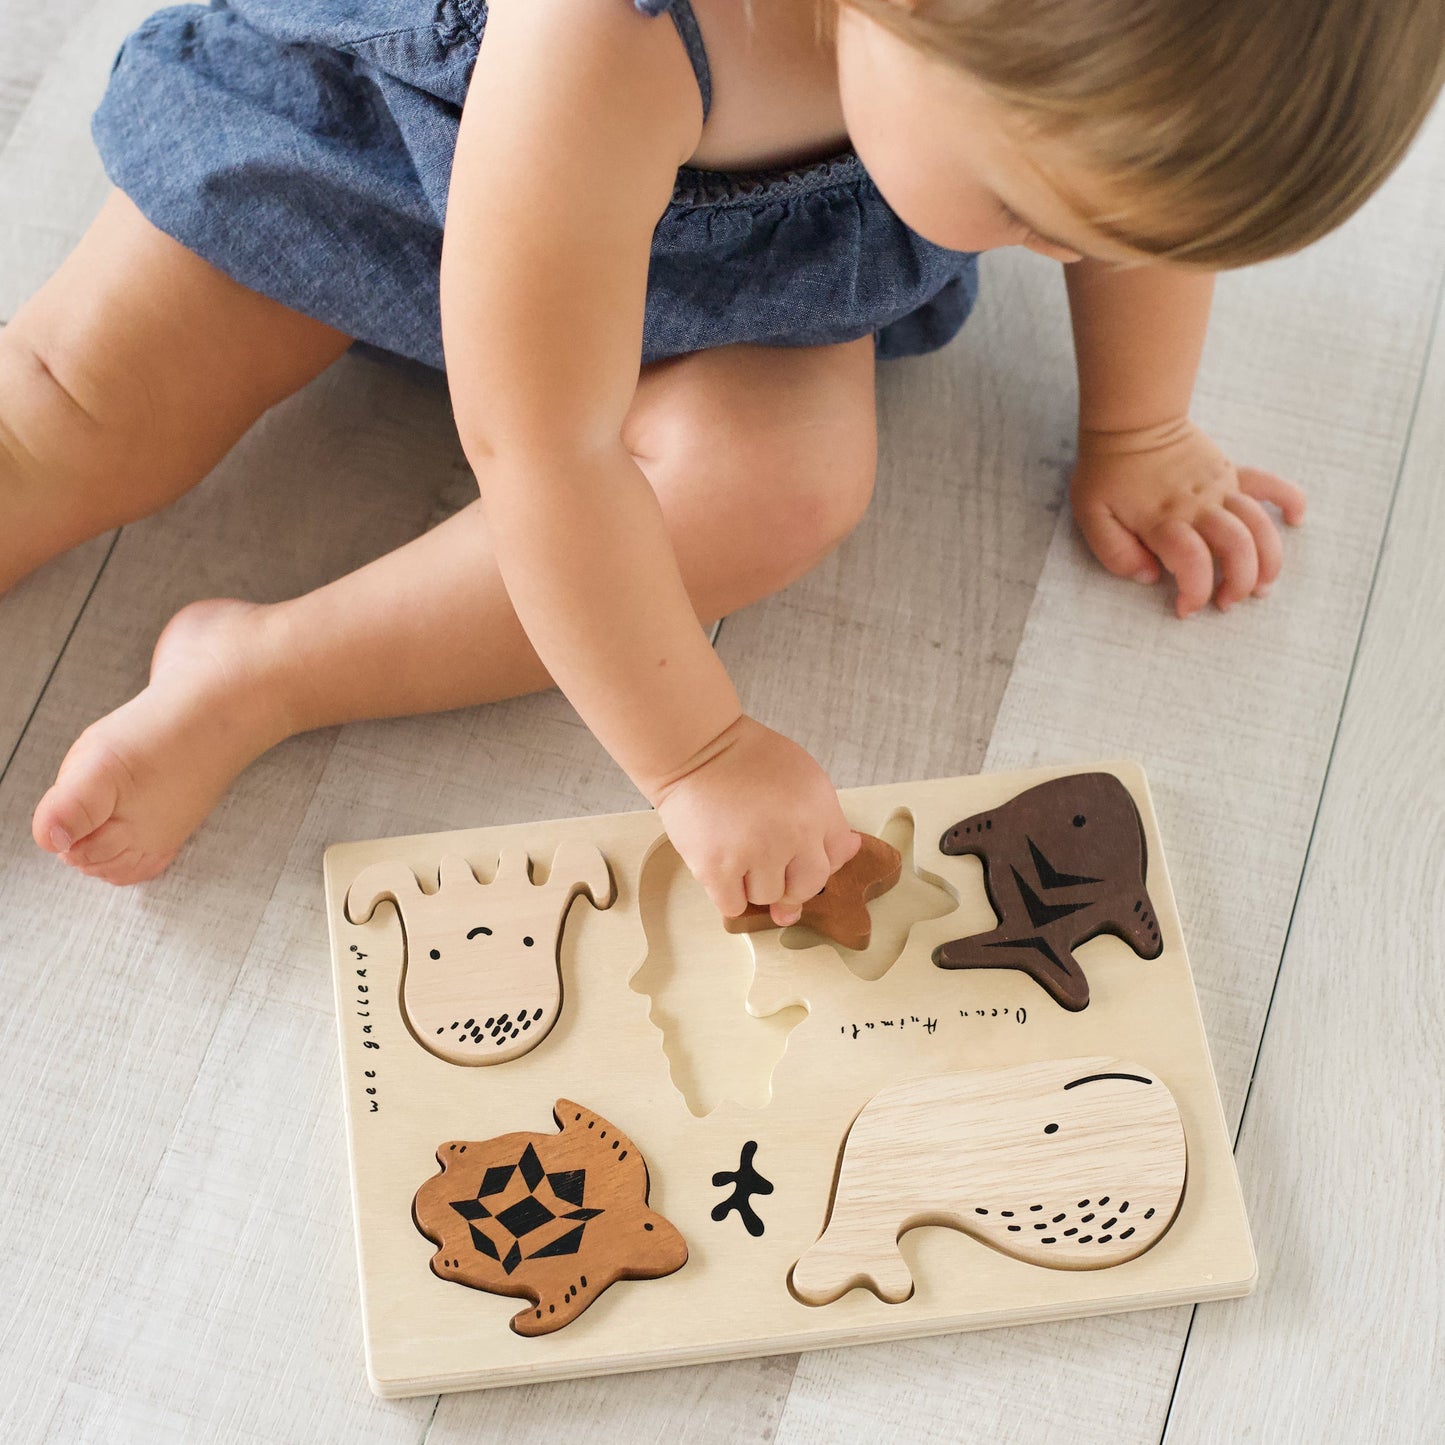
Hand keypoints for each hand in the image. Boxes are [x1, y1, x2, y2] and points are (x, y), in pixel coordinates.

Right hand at [650, 715, 860, 925]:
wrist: (695, 748)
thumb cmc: (746, 759)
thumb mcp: (803, 775)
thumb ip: (826, 817)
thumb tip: (850, 852)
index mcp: (818, 808)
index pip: (837, 858)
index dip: (817, 860)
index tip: (799, 856)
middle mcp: (794, 833)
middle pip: (805, 888)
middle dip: (788, 880)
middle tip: (764, 857)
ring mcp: (756, 853)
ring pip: (767, 898)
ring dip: (752, 883)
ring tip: (736, 848)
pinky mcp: (718, 869)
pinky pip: (733, 906)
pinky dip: (727, 892)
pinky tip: (721, 865)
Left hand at [1070, 417, 1306, 617]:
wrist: (1131, 421)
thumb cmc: (1106, 472)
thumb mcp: (1092, 516)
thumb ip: (1115, 553)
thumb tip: (1150, 577)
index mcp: (1163, 520)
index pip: (1193, 564)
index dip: (1195, 593)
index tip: (1185, 608)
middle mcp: (1198, 506)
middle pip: (1237, 548)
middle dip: (1239, 584)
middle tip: (1226, 603)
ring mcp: (1220, 488)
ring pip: (1259, 526)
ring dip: (1268, 561)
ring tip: (1262, 586)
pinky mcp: (1230, 472)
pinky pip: (1269, 483)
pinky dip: (1289, 499)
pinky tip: (1296, 519)